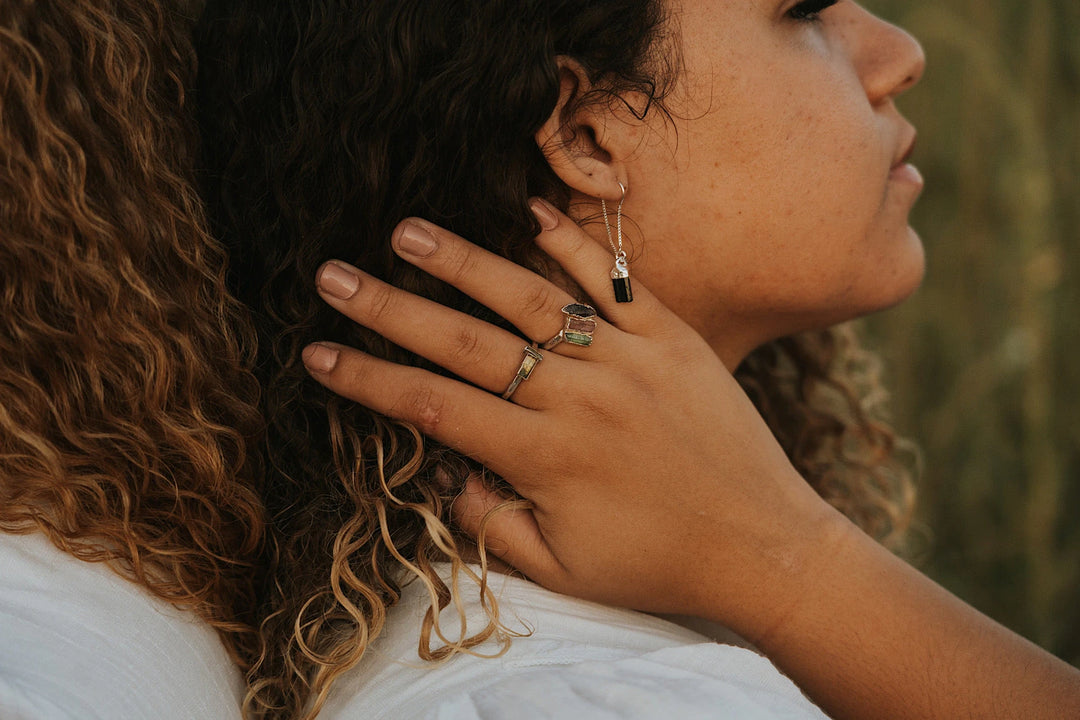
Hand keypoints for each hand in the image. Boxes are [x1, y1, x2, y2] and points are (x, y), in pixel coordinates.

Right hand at [301, 200, 841, 641]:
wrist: (764, 545)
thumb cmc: (658, 564)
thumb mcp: (561, 567)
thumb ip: (490, 522)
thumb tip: (441, 475)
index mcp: (544, 457)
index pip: (433, 407)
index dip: (369, 379)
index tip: (318, 355)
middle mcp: (577, 398)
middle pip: (464, 341)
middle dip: (389, 308)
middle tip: (332, 277)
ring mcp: (627, 358)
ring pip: (529, 297)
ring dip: (462, 262)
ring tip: (408, 231)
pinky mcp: (672, 336)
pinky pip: (614, 280)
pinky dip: (571, 244)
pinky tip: (528, 212)